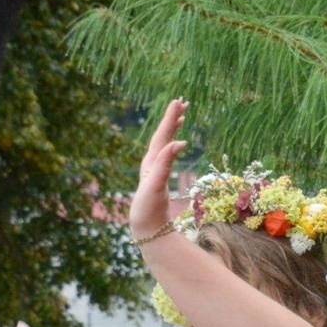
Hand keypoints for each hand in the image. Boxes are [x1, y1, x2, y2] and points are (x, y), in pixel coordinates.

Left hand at [131, 99, 188, 239]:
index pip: (162, 135)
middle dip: (172, 118)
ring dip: (172, 128)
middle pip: (162, 134)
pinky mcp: (159, 175)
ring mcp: (155, 168)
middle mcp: (152, 161)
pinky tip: (177, 142)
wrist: (144, 224)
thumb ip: (166, 163)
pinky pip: (166, 153)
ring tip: (181, 116)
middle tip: (182, 102)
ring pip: (164, 142)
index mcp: (152, 161)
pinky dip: (172, 142)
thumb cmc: (148, 206)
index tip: (179, 103)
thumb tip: (179, 142)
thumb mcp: (156, 184)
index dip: (170, 119)